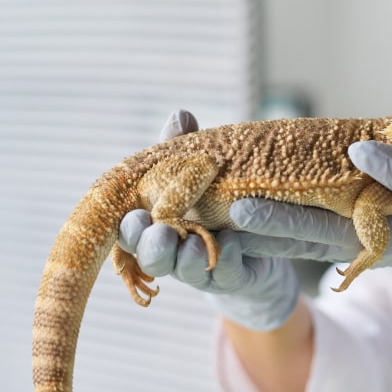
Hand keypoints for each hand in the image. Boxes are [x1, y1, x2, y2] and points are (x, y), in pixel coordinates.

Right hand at [117, 110, 299, 330]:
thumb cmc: (220, 200)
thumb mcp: (202, 171)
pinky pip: (225, 275)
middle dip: (152, 247)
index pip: (131, 231)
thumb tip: (180, 114)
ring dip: (186, 258)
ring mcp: (201, 269)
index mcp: (157, 224)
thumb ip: (186, 146)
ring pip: (184, 271)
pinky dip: (225, 258)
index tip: (135, 215)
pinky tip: (231, 242)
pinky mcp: (233, 278)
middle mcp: (172, 251)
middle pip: (150, 258)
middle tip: (161, 232)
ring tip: (195, 242)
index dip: (129, 228)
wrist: (263, 242)